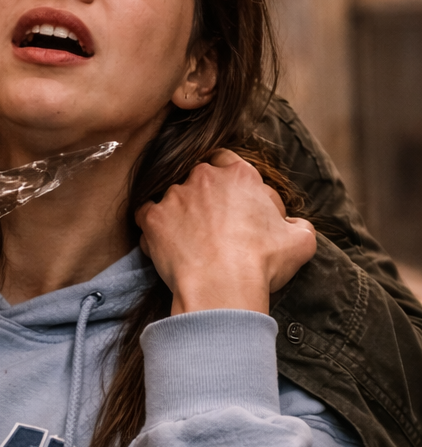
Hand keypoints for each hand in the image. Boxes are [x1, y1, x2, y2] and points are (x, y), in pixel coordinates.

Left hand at [135, 150, 315, 314]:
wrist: (223, 286)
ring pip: (172, 197)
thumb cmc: (262, 263)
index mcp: (240, 175)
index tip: (227, 199)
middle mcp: (204, 177)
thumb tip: (293, 224)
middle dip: (202, 197)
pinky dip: (153, 227)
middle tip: (210, 226)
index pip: (226, 161)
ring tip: (188, 243)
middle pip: (198, 178)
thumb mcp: (300, 241)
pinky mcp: (153, 218)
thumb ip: (297, 224)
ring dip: (178, 214)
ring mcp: (175, 196)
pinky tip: (166, 246)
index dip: (225, 178)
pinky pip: (146, 216)